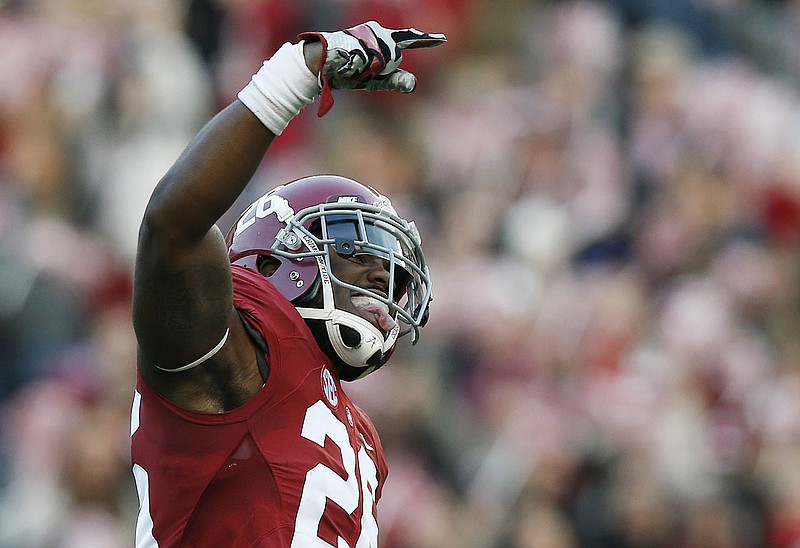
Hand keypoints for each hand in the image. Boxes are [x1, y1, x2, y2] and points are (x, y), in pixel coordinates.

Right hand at [299, 21, 446, 115]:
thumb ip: (393, 81)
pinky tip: (348, 63)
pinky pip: (370, 62)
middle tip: (359, 69)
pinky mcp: (360, 39)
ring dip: (367, 69)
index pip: (407, 40)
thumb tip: (414, 83)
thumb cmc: (343, 72)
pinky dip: (360, 68)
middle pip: (394, 58)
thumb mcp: (373, 80)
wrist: (317, 66)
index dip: (425, 40)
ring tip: (352, 66)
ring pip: (383, 61)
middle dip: (379, 69)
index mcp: (381, 39)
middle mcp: (377, 32)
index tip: (442, 39)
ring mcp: (368, 34)